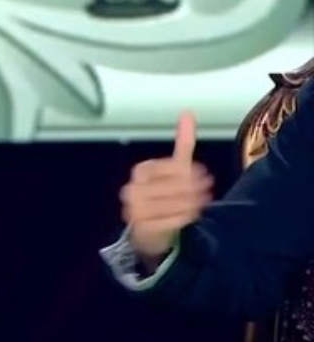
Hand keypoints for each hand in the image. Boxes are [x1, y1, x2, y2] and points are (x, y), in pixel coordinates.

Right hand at [120, 111, 214, 261]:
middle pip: (171, 186)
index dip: (188, 171)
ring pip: (170, 204)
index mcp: (141, 171)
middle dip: (192, 188)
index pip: (169, 167)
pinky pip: (167, 220)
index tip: (203, 174)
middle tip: (207, 188)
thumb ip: (183, 142)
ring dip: (190, 204)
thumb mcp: (176, 168)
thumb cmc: (165, 194)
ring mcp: (134, 209)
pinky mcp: (141, 227)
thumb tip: (187, 112)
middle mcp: (132, 189)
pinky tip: (191, 216)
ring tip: (201, 203)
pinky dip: (182, 218)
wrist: (150, 229)